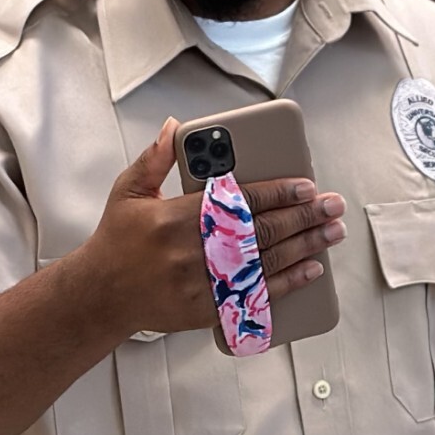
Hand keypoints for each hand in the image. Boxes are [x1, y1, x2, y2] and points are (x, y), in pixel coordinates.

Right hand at [77, 118, 344, 335]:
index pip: (241, 201)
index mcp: (179, 217)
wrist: (101, 295)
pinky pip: (258, 295)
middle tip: (333, 206)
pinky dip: (288, 282)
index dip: (278, 192)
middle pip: (263, 231)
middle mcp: (196, 250)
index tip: (306, 186)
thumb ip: (155, 159)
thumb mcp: (129, 191)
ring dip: (306, 246)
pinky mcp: (210, 309)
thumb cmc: (117, 239)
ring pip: (267, 262)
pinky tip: (312, 269)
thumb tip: (174, 126)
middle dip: (304, 217)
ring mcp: (205, 283)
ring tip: (332, 232)